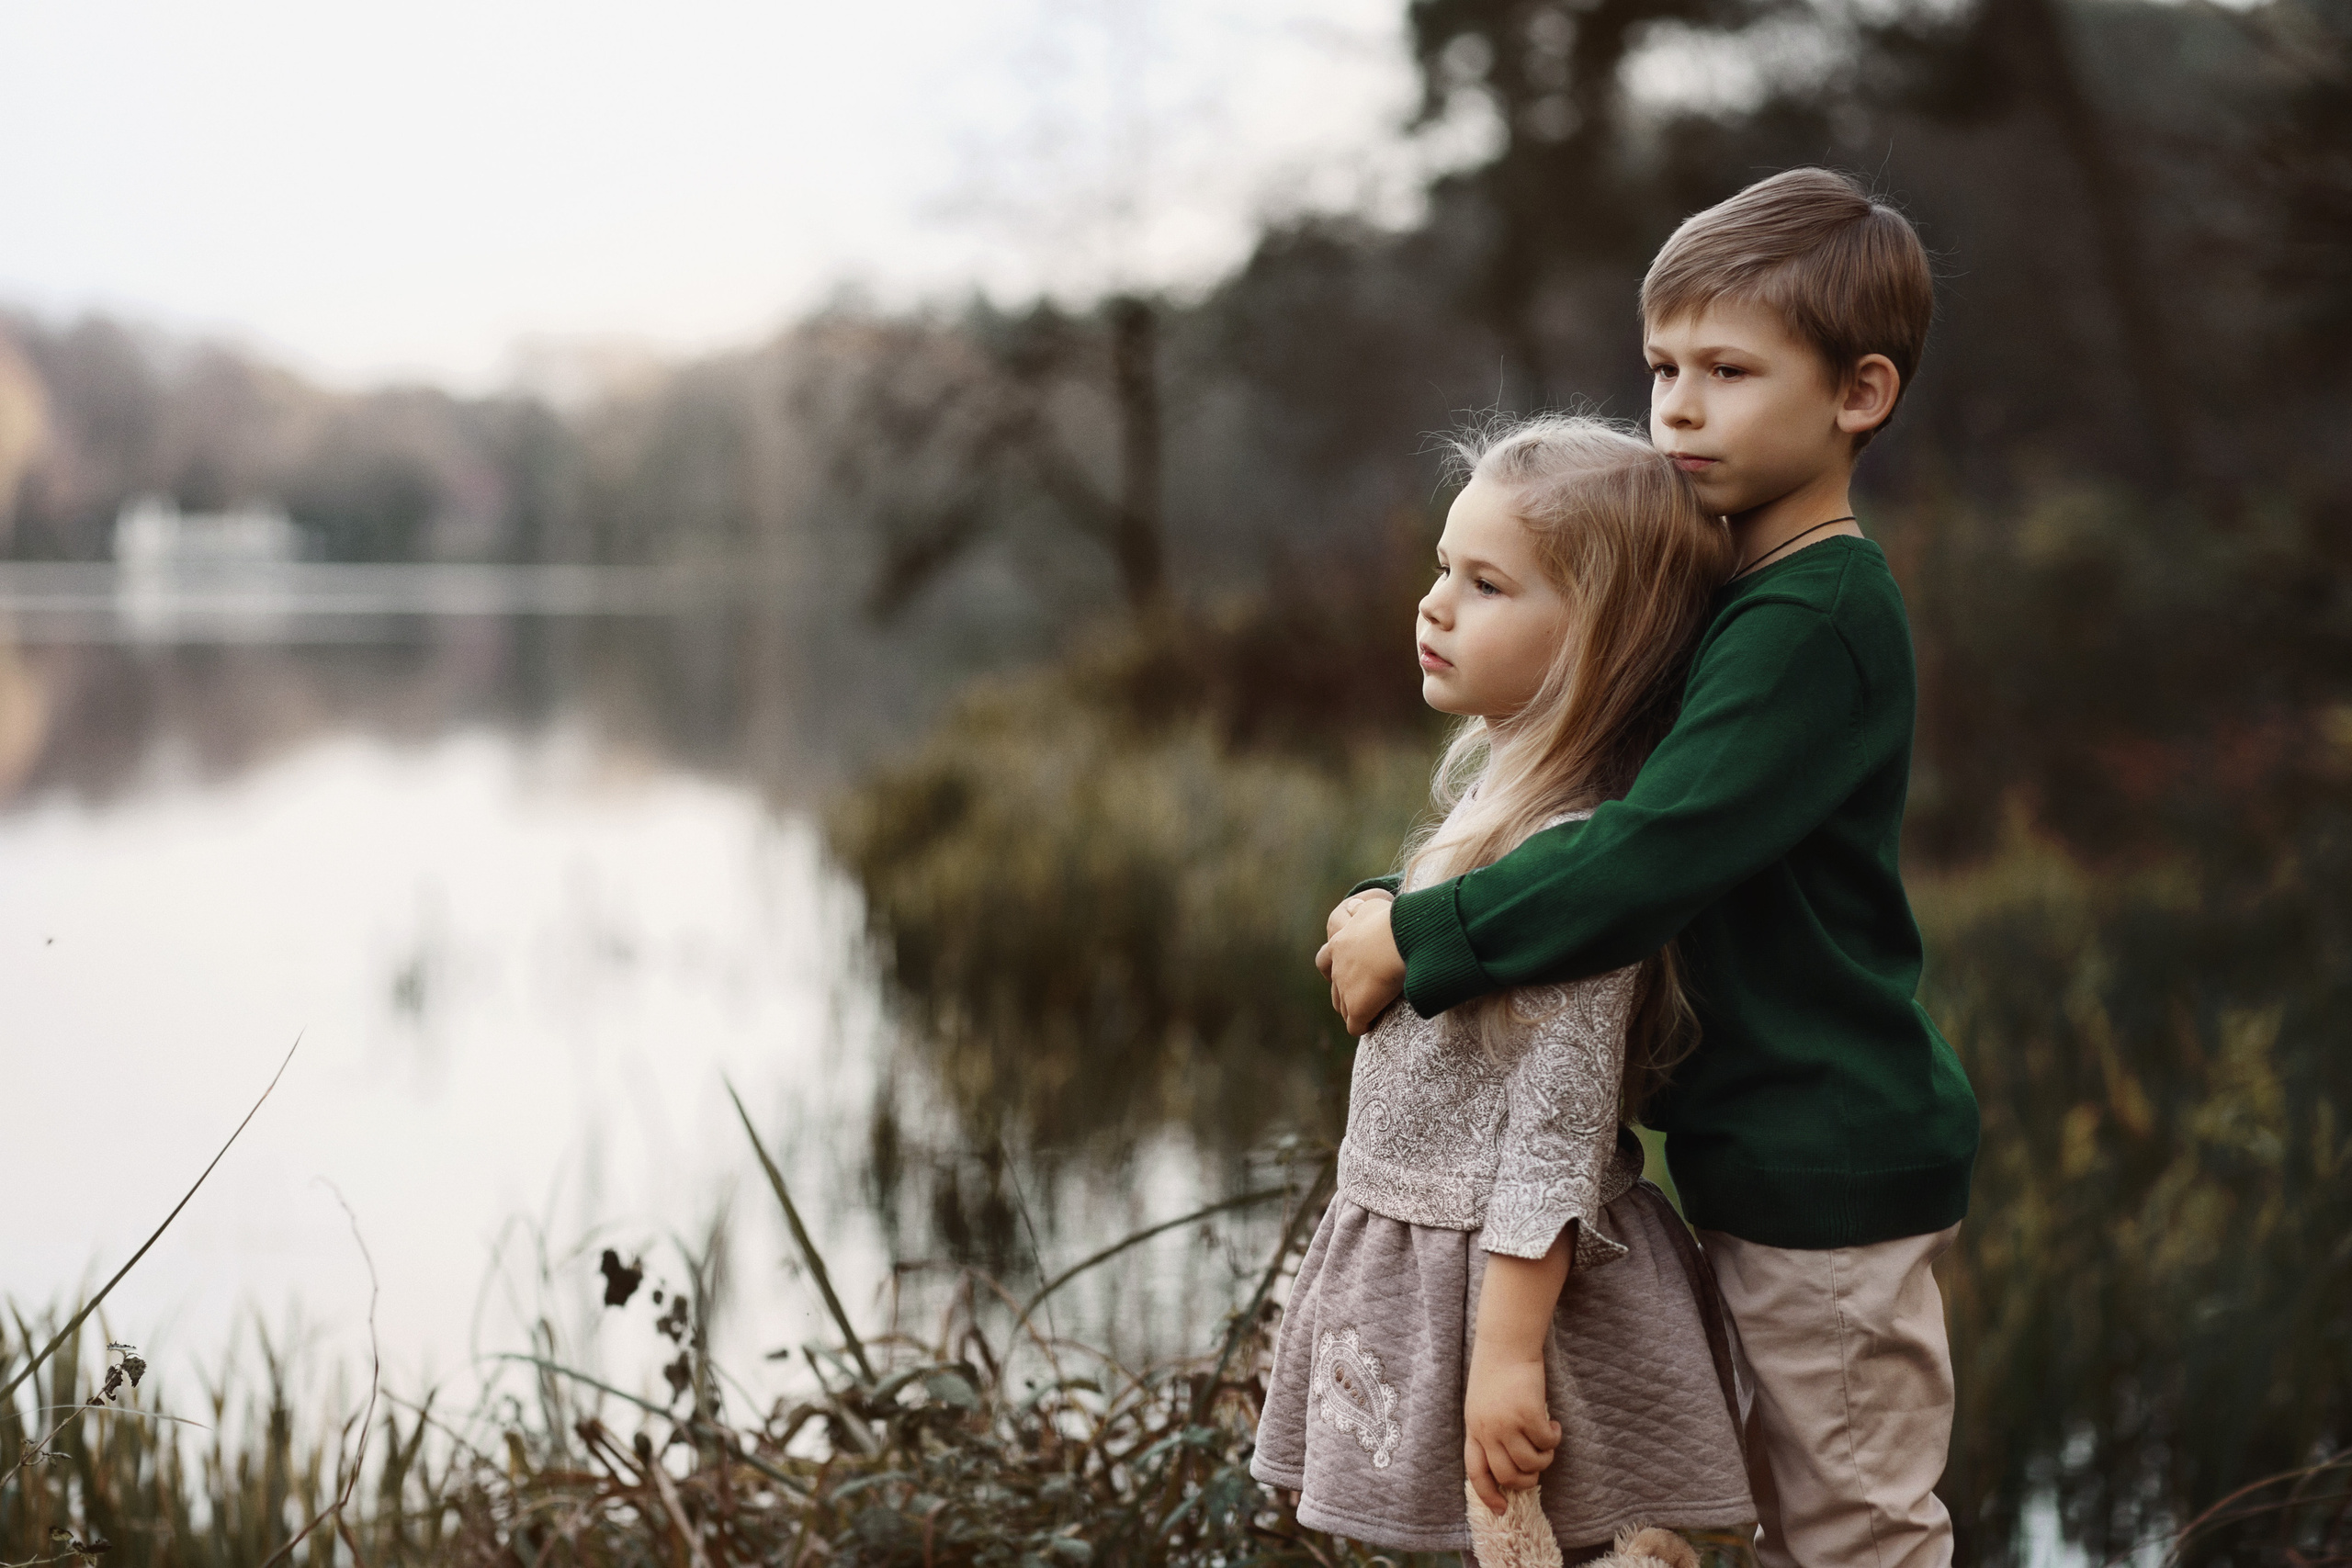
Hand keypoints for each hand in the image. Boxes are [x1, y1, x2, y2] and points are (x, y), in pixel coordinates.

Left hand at [1314, 896, 1404, 1033]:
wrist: (1400, 938)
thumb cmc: (1392, 920)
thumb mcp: (1372, 907)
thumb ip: (1361, 910)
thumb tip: (1354, 905)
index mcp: (1340, 943)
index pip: (1325, 959)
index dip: (1334, 965)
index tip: (1347, 968)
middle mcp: (1338, 967)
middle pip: (1333, 985)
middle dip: (1342, 991)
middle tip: (1358, 993)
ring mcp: (1346, 988)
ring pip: (1342, 1007)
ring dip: (1352, 1010)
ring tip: (1368, 1013)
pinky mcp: (1358, 1007)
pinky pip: (1355, 1025)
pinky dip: (1363, 1026)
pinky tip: (1373, 1025)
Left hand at [1463, 1348, 1557, 1511]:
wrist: (1505, 1345)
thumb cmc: (1495, 1373)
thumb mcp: (1481, 1406)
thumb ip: (1490, 1432)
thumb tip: (1511, 1463)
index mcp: (1473, 1429)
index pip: (1476, 1472)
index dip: (1488, 1495)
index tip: (1501, 1509)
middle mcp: (1487, 1430)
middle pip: (1507, 1475)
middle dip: (1527, 1481)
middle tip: (1537, 1468)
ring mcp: (1507, 1423)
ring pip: (1530, 1464)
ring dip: (1544, 1458)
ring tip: (1546, 1441)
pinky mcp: (1528, 1414)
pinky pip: (1546, 1442)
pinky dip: (1554, 1438)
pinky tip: (1553, 1424)